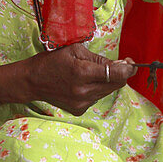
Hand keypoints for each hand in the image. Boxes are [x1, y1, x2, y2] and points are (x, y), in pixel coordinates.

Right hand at [2, 44, 135, 114]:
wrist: (32, 81)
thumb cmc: (52, 61)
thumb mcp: (75, 50)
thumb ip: (99, 58)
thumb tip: (121, 65)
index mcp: (83, 72)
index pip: (118, 75)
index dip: (128, 69)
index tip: (130, 63)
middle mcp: (84, 91)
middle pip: (117, 84)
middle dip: (121, 74)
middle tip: (118, 64)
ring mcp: (82, 103)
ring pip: (108, 91)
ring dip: (108, 81)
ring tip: (94, 73)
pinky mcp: (79, 110)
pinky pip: (97, 98)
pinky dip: (96, 89)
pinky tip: (84, 83)